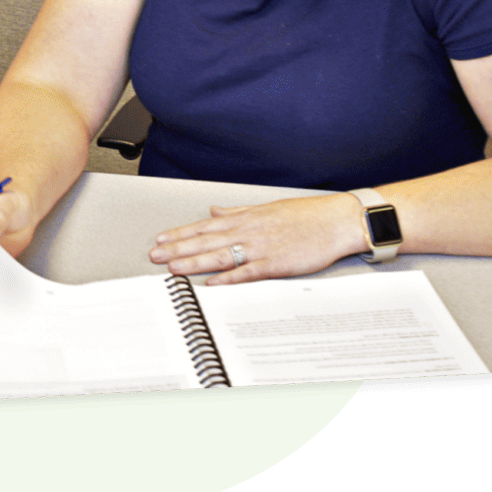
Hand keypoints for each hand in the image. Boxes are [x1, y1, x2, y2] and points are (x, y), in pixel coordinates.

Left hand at [148, 195, 361, 284]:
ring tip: (173, 269)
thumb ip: (238, 211)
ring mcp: (262, 247)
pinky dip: (229, 278)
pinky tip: (212, 283)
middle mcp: (249, 230)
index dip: (181, 233)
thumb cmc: (306, 215)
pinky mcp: (277, 263)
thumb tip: (215, 210)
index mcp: (246, 217)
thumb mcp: (268, 208)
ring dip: (195, 262)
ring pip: (221, 255)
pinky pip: (248, 272)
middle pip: (206, 241)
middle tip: (154, 256)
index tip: (161, 239)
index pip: (205, 225)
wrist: (337, 220)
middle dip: (178, 249)